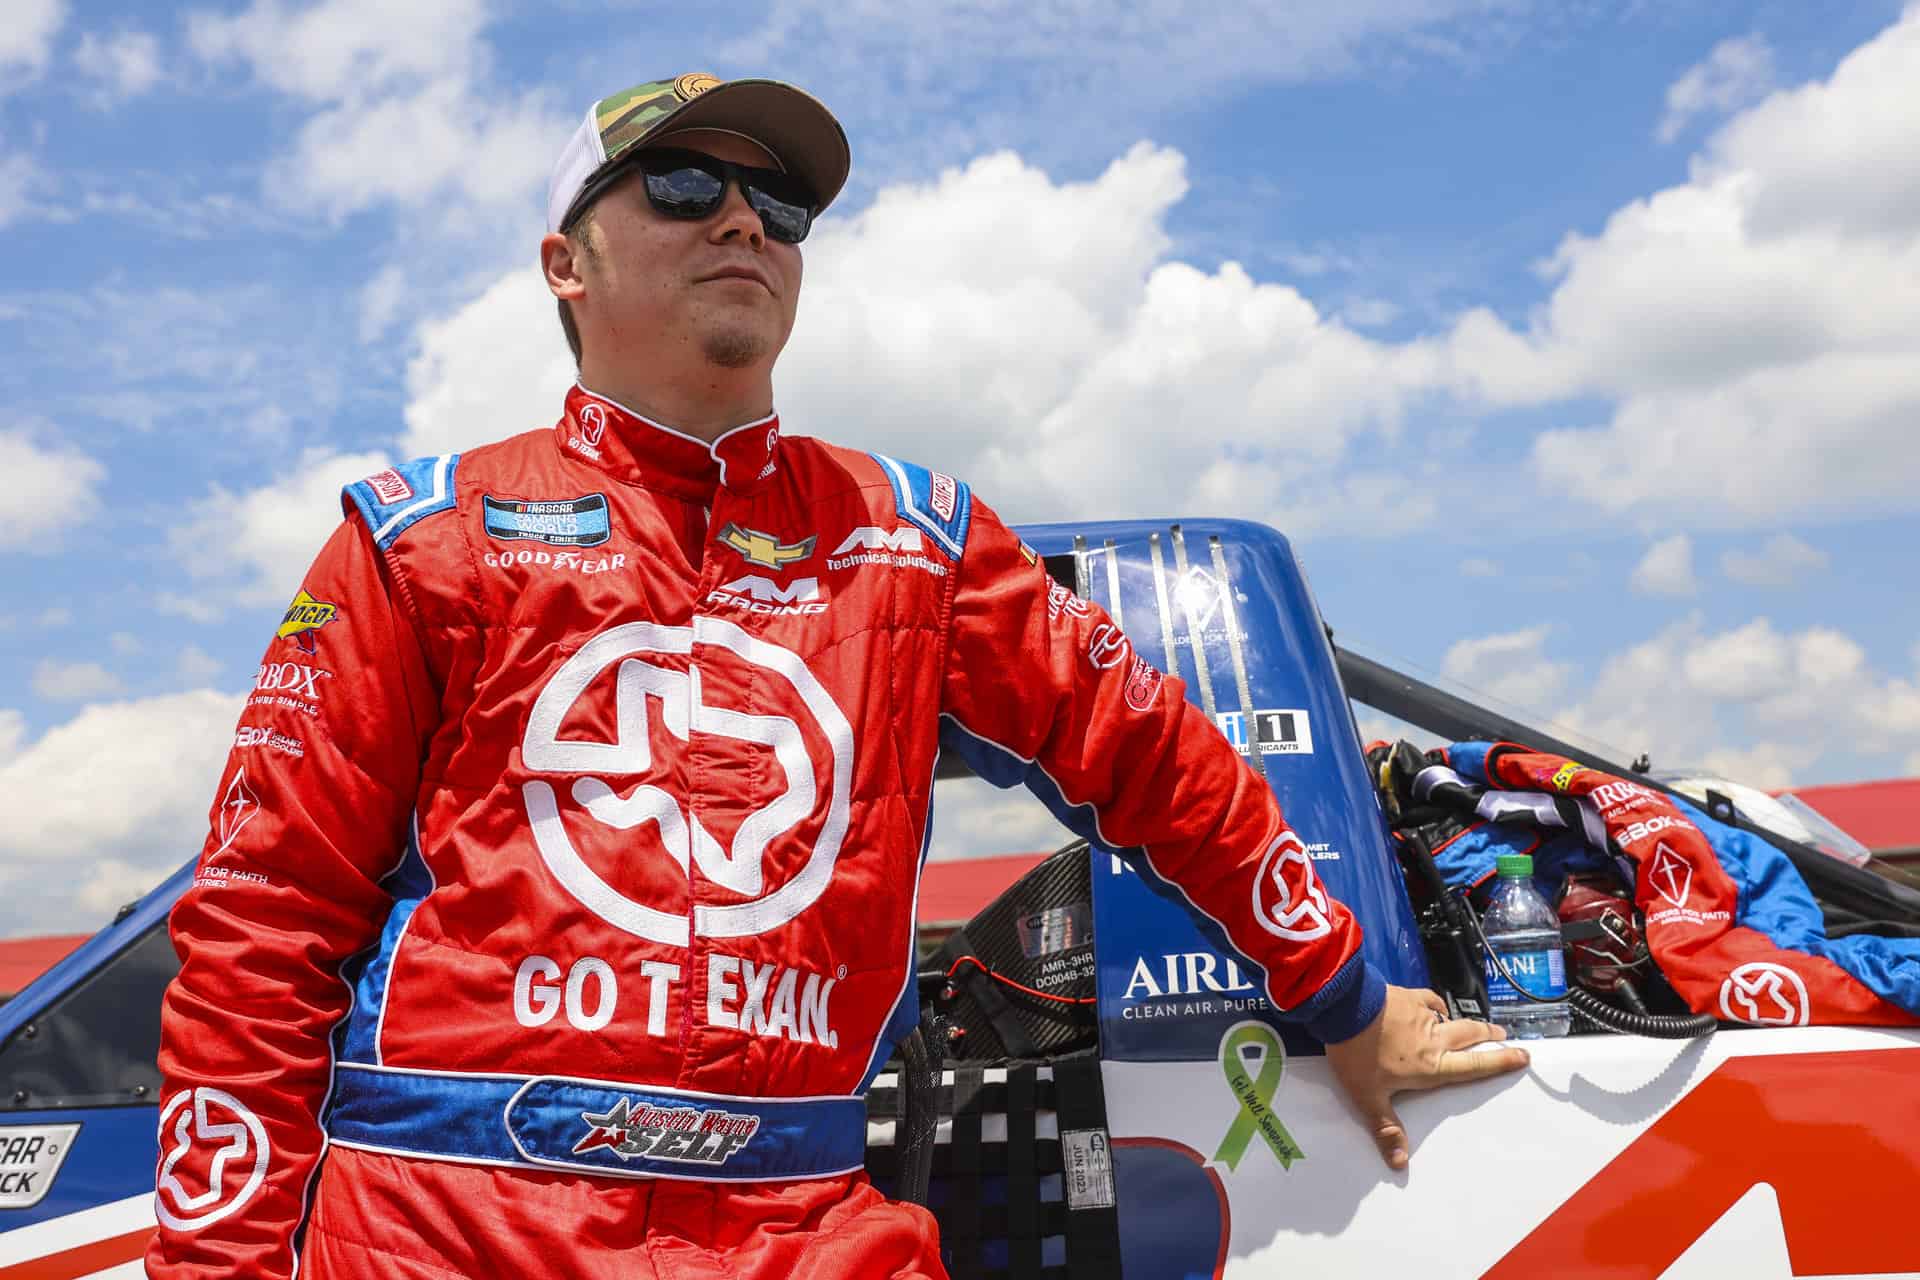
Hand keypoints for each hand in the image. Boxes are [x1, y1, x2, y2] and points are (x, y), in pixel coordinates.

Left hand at [1322, 983, 1529, 1170]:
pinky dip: (1436, 1005)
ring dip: (1466, 1022)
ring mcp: (1421, 1014)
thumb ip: (1385, 1127)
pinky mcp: (1407, 996)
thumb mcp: (1368, 1097)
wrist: (1345, 1007)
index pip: (1474, 1066)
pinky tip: (1436, 1007)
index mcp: (1431, 1065)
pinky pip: (1430, 1000)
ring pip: (1452, 1018)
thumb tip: (1399, 1162)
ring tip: (1474, 1026)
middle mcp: (1433, 1038)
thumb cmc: (1358, 1054)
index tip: (1522, 1056)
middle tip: (1503, 1034)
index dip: (1500, 1061)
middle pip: (1470, 1035)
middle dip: (1489, 1035)